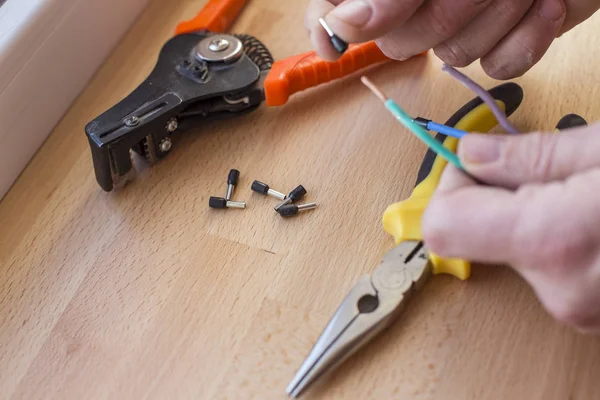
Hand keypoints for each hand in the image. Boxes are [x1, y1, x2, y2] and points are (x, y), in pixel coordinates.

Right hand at [305, 0, 599, 78]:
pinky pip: (499, 66)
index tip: (331, 43)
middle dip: (444, 13)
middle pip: (399, 42)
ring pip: (454, 56)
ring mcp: (463, 20)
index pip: (335, 6)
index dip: (327, 27)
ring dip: (495, 19)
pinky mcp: (504, 39)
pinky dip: (526, 39)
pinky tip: (542, 6)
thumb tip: (342, 25)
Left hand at [421, 124, 599, 332]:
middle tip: (545, 171)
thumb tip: (471, 153)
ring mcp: (574, 308)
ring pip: (507, 247)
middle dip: (497, 195)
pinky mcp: (586, 311)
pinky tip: (589, 220)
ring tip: (580, 196)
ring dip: (529, 215)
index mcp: (552, 241)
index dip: (452, 185)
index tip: (478, 160)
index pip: (441, 225)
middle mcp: (557, 289)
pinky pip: (539, 265)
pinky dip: (551, 237)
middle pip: (474, 234)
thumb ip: (531, 154)